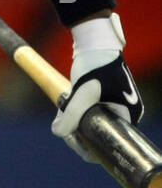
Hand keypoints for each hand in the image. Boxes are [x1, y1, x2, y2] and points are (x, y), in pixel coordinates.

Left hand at [53, 14, 142, 159]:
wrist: (94, 40)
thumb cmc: (94, 65)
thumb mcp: (81, 93)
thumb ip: (70, 115)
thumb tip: (58, 133)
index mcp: (129, 115)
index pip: (110, 143)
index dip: (91, 148)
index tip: (73, 141)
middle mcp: (126, 112)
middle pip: (100, 134)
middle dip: (79, 133)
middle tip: (62, 127)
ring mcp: (116, 104)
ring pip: (92, 123)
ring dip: (75, 121)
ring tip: (61, 113)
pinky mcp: (105, 96)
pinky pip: (91, 111)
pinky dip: (77, 111)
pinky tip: (64, 107)